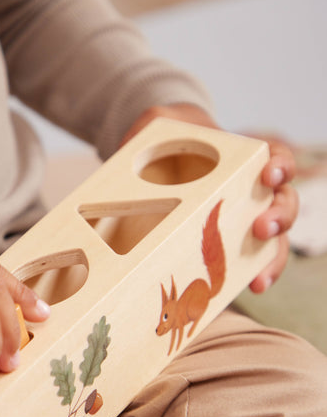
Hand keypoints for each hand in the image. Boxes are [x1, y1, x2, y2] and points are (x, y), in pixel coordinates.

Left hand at [120, 105, 297, 292]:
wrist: (160, 164)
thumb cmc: (169, 144)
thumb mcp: (159, 128)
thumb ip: (150, 127)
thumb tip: (131, 141)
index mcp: (245, 159)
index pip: (277, 159)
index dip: (280, 166)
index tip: (270, 176)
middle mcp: (253, 191)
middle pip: (284, 202)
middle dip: (280, 216)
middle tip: (262, 227)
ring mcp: (243, 219)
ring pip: (276, 238)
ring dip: (273, 256)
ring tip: (261, 276)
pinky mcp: (228, 245)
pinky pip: (249, 262)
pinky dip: (254, 275)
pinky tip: (250, 288)